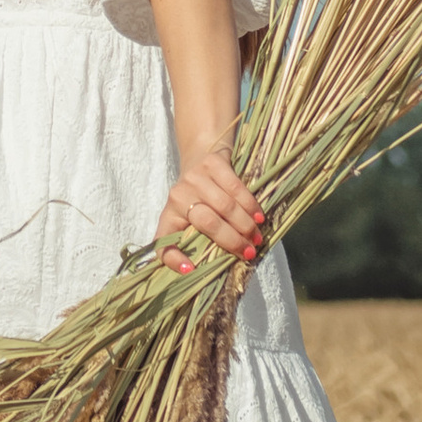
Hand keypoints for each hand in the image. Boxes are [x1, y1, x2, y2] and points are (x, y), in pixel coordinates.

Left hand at [155, 138, 267, 275]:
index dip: (172, 259)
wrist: (201, 152)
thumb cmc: (199, 196)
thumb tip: (209, 267)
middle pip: (208, 223)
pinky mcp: (212, 163)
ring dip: (245, 225)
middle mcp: (177, 196)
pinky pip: (235, 188)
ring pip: (225, 206)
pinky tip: (258, 217)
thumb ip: (198, 238)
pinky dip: (249, 205)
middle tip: (249, 252)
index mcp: (169, 216)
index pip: (163, 241)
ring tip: (256, 237)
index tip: (190, 269)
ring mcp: (195, 177)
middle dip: (232, 240)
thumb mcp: (191, 217)